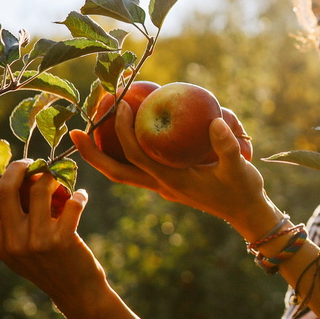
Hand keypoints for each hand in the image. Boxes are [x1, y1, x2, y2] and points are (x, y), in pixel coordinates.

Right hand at [0, 160, 106, 313]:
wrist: (77, 293)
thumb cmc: (48, 265)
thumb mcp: (18, 250)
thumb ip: (10, 222)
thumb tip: (17, 177)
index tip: (2, 180)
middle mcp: (13, 243)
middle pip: (5, 188)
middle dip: (19, 167)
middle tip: (33, 164)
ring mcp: (38, 241)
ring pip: (40, 188)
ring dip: (53, 178)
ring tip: (61, 182)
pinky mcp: (63, 239)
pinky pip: (72, 202)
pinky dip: (79, 195)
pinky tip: (80, 197)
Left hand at [70, 101, 279, 238]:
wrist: (246, 213)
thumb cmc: (243, 190)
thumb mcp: (240, 168)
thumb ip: (228, 146)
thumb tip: (215, 121)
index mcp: (173, 181)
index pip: (138, 155)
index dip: (124, 131)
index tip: (119, 105)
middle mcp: (161, 185)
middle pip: (116, 172)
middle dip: (92, 154)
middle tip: (74, 131)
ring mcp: (161, 185)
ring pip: (122, 172)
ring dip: (101, 155)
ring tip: (88, 132)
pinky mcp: (167, 182)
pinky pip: (136, 168)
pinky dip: (122, 153)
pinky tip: (123, 134)